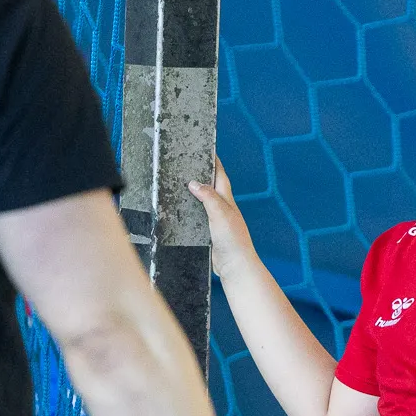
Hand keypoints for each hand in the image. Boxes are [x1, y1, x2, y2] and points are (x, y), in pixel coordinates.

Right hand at [186, 159, 257, 279]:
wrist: (235, 266)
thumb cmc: (233, 240)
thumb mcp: (220, 213)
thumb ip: (208, 197)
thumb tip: (194, 183)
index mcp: (227, 200)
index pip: (220, 176)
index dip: (214, 162)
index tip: (208, 149)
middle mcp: (223, 209)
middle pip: (211, 187)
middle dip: (202, 176)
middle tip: (189, 164)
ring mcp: (216, 221)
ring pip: (203, 203)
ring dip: (194, 194)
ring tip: (179, 184)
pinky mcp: (209, 233)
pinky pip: (198, 218)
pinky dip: (190, 212)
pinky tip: (181, 212)